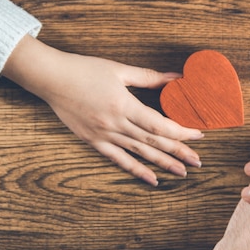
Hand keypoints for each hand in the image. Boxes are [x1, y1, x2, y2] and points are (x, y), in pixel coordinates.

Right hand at [2, 35, 203, 185]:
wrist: (51, 79)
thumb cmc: (84, 69)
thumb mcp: (119, 70)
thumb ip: (149, 77)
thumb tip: (177, 78)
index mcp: (124, 105)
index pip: (159, 125)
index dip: (181, 132)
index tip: (197, 135)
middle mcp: (116, 124)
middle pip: (154, 142)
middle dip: (178, 152)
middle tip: (198, 161)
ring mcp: (104, 135)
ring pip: (140, 153)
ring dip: (163, 164)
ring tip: (182, 172)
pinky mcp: (94, 141)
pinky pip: (119, 160)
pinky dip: (136, 171)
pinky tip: (152, 180)